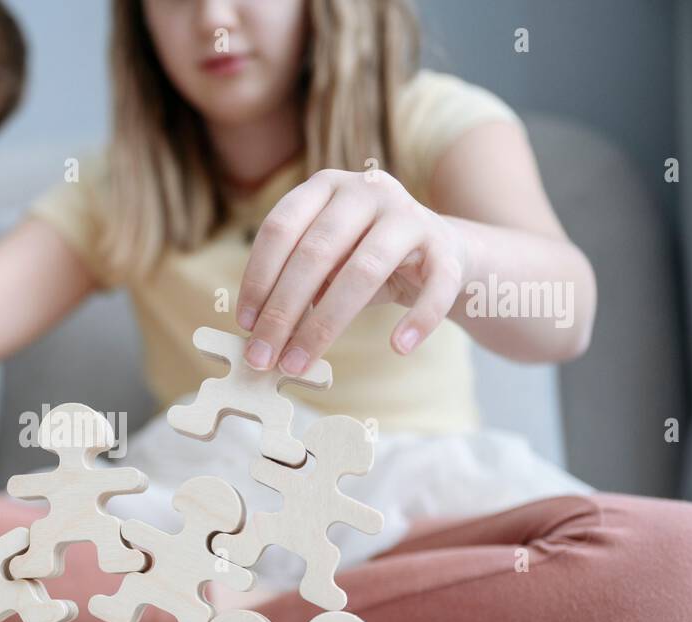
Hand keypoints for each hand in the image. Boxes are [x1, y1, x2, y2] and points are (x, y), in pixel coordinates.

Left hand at [235, 169, 472, 372]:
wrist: (441, 251)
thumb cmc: (365, 260)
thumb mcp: (325, 263)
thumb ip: (296, 284)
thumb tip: (260, 336)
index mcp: (325, 186)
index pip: (279, 229)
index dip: (257, 278)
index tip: (245, 325)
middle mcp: (366, 189)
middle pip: (315, 253)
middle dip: (283, 312)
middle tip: (264, 357)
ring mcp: (409, 213)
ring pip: (363, 271)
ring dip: (325, 325)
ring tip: (300, 364)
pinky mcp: (446, 245)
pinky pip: (435, 286)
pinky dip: (418, 319)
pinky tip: (399, 347)